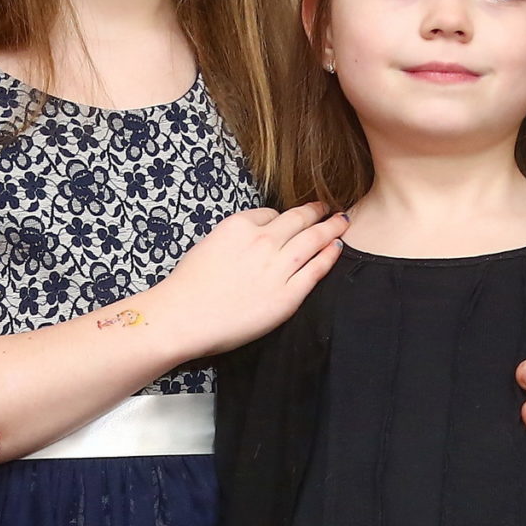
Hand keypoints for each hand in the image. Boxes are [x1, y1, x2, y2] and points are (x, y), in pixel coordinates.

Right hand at [148, 203, 345, 355]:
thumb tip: (251, 237)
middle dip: (316, 211)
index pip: (271, 213)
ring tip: (342, 221)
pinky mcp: (287, 295)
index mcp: (239, 226)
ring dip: (331, 227)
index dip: (284, 216)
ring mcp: (277, 268)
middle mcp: (262, 241)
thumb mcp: (208, 245)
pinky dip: (330, 256)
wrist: (183, 317)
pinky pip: (316, 270)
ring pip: (313, 240)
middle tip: (329, 208)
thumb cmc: (188, 287)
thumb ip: (234, 237)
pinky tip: (338, 248)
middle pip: (298, 220)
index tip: (294, 218)